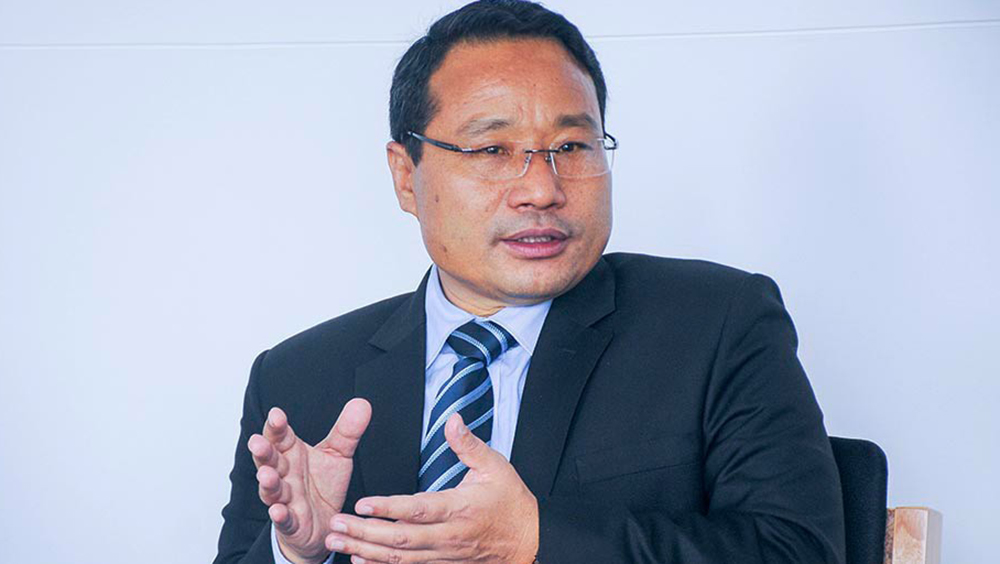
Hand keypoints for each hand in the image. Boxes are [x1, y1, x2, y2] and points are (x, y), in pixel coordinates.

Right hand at [248, 399, 371, 563]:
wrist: (323, 523)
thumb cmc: (323, 485)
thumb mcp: (338, 455)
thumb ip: (347, 431)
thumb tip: (362, 403)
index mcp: (291, 454)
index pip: (281, 437)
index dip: (277, 426)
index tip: (276, 414)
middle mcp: (284, 474)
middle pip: (270, 461)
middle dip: (263, 452)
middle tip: (257, 442)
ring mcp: (285, 499)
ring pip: (272, 490)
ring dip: (268, 483)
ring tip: (265, 475)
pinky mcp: (291, 522)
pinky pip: (284, 519)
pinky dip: (280, 515)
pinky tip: (278, 510)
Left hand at [324, 413, 538, 563]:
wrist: (529, 540)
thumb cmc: (512, 502)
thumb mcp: (495, 466)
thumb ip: (468, 444)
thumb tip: (452, 421)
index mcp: (459, 508)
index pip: (419, 509)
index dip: (389, 508)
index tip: (362, 504)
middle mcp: (448, 535)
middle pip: (401, 539)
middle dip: (364, 533)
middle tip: (335, 525)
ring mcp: (444, 554)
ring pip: (400, 557)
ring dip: (366, 551)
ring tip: (338, 542)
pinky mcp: (442, 563)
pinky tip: (359, 560)